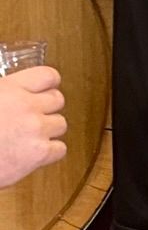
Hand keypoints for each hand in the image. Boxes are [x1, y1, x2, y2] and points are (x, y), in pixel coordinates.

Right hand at [0, 66, 66, 189]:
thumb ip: (5, 90)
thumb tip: (12, 91)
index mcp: (10, 87)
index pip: (48, 76)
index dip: (47, 84)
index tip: (43, 90)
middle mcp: (27, 105)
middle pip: (58, 100)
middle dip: (47, 107)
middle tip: (34, 115)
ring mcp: (36, 129)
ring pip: (61, 124)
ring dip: (48, 129)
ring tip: (30, 135)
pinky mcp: (39, 153)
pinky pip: (60, 149)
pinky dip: (49, 151)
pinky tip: (33, 152)